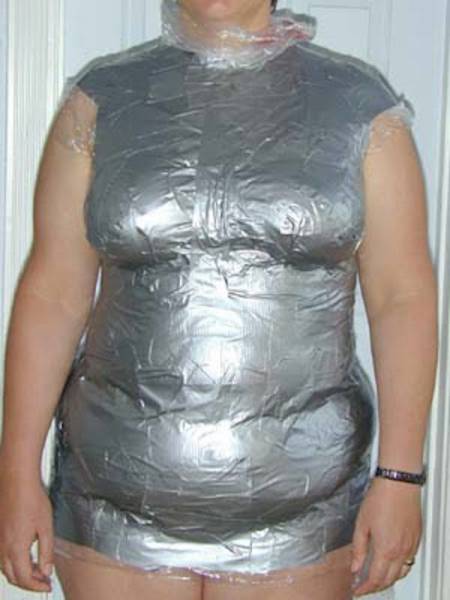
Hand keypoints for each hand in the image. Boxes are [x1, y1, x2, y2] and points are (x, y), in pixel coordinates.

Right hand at [0, 466, 53, 591]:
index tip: (47, 586)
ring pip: (5, 568)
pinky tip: (24, 555)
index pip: (24, 579)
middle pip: (13, 576)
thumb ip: (46, 551)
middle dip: (28, 583)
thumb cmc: (32, 499)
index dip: (37, 586)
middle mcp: (3, 548)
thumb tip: (47, 570)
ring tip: (37, 569)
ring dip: (20, 573)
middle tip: (43, 581)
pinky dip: (13, 562)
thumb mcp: (46, 527)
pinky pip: (2, 556)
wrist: (17, 481)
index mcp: (15, 549)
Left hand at [350, 476, 421, 595]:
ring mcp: (411, 546)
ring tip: (375, 576)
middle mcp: (401, 552)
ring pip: (401, 573)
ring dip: (388, 579)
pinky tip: (390, 562)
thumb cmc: (380, 499)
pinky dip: (399, 567)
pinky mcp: (416, 539)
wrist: (398, 484)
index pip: (376, 579)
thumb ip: (358, 548)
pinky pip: (409, 561)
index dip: (365, 588)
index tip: (357, 589)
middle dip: (376, 587)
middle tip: (364, 585)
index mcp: (385, 549)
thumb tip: (355, 566)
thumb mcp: (361, 524)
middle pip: (390, 580)